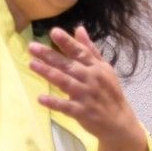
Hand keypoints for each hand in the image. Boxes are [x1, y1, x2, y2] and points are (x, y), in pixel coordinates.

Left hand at [29, 26, 148, 150]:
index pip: (80, 52)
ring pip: (65, 82)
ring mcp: (86, 96)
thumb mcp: (104, 68)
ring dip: (48, 73)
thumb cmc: (109, 93)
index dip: (67, 42)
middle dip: (50, 55)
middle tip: (32, 47)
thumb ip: (89, 49)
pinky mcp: (82, 112)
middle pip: (68, 65)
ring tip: (32, 65)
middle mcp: (91, 79)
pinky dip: (54, 103)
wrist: (119, 122)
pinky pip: (66, 106)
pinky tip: (40, 98)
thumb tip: (79, 28)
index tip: (53, 32)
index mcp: (96, 67)